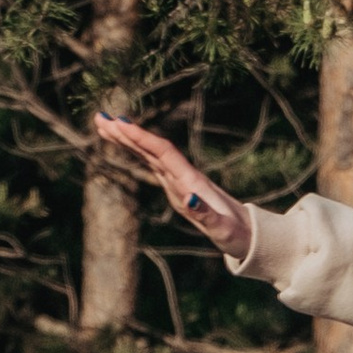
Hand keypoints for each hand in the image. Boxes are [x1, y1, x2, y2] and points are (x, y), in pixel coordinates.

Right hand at [94, 112, 254, 263]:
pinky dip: (138, 153)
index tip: (120, 123)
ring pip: (150, 154)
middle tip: (100, 117)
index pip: (162, 153)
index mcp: (192, 182)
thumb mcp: (222, 229)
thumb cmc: (237, 234)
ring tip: (105, 125)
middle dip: (127, 133)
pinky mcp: (178, 188)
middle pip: (152, 148)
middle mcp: (184, 177)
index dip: (141, 138)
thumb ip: (206, 214)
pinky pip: (153, 165)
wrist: (251, 234)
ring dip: (128, 140)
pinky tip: (127, 146)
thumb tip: (188, 196)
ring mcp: (180, 182)